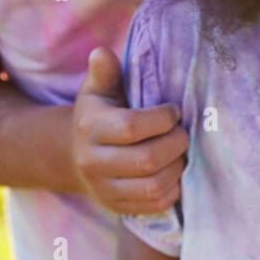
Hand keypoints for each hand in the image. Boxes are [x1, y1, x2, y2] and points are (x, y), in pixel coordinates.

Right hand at [72, 47, 187, 214]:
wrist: (76, 156)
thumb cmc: (99, 115)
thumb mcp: (97, 90)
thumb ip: (104, 72)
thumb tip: (101, 52)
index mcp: (91, 128)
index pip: (132, 127)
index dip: (162, 118)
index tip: (174, 111)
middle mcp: (93, 162)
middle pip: (147, 160)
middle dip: (176, 143)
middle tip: (182, 132)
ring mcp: (105, 189)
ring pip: (154, 185)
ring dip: (178, 167)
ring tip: (180, 151)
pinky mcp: (118, 207)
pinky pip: (156, 203)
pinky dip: (174, 187)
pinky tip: (173, 170)